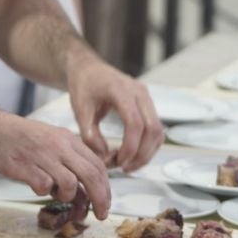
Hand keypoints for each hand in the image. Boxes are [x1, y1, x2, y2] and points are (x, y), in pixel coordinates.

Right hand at [0, 109, 111, 219]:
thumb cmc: (15, 136)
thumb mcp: (48, 140)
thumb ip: (67, 161)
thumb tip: (84, 191)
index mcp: (67, 138)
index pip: (98, 165)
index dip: (106, 188)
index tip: (104, 204)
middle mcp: (58, 146)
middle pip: (92, 176)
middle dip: (100, 199)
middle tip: (100, 215)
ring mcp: (42, 156)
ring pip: (71, 184)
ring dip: (68, 196)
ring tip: (55, 193)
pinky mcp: (24, 167)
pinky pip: (44, 187)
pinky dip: (43, 192)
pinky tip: (34, 185)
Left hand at [66, 54, 163, 172]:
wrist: (88, 69)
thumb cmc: (83, 86)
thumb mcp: (79, 110)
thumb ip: (89, 134)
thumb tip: (104, 157)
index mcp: (121, 90)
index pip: (134, 122)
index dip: (130, 146)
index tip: (119, 162)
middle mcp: (139, 92)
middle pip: (152, 129)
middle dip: (141, 154)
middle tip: (124, 168)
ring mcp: (146, 97)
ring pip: (158, 131)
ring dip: (147, 152)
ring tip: (127, 166)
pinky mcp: (148, 104)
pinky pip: (156, 129)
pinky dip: (148, 145)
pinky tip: (133, 156)